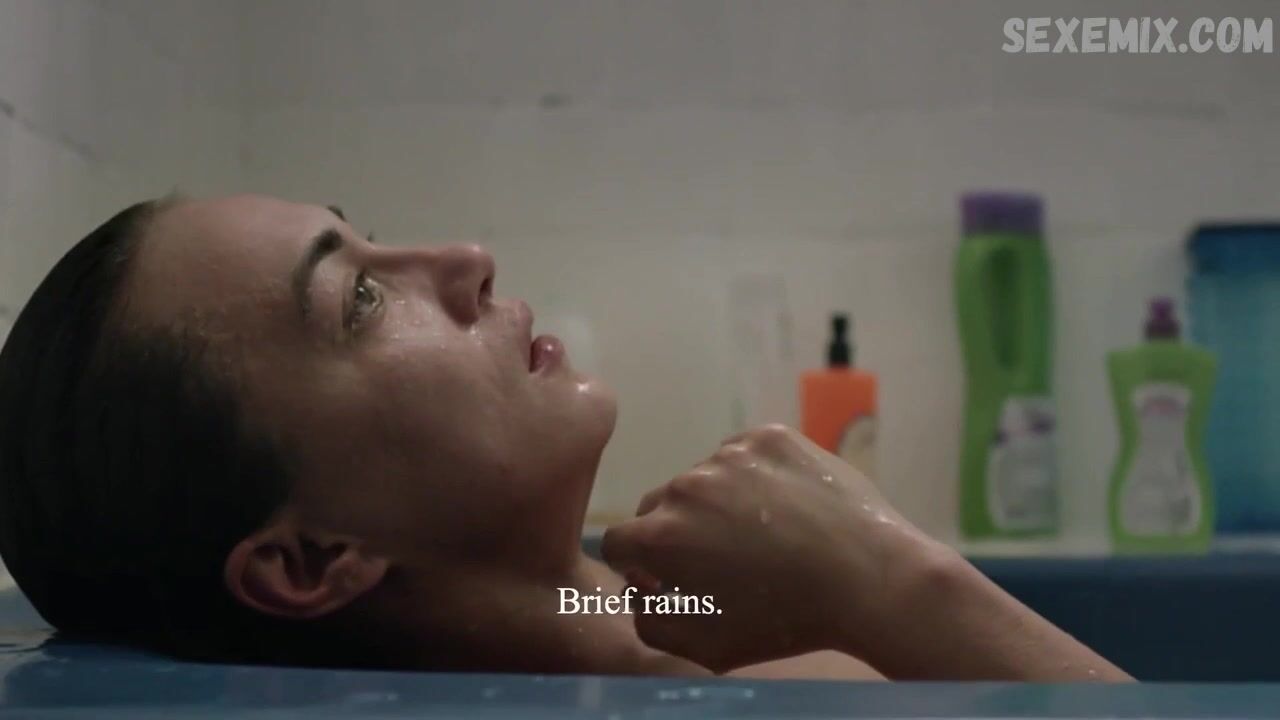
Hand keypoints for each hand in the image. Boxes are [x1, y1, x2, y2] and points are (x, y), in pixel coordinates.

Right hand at [601, 423, 937, 672]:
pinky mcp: (770, 436)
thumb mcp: (703, 646)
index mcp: (660, 536)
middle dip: (679, 532)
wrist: (868, 578)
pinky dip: (756, 477)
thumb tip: (638, 587)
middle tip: (724, 558)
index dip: (641, 565)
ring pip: (705, 479)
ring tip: (766, 533)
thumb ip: (649, 619)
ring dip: (719, 502)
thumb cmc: (783, 620)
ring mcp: (730, 455)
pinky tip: (787, 506)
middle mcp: (686, 485)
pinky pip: (744, 455)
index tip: (671, 578)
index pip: (620, 543)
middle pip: (660, 506)